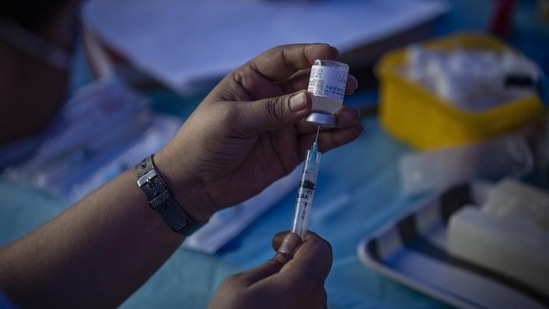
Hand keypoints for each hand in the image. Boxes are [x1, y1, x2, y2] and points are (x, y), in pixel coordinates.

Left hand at [157, 43, 362, 218]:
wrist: (194, 185)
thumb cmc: (202, 142)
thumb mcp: (232, 121)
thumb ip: (271, 111)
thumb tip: (309, 100)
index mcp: (251, 82)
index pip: (282, 61)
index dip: (307, 55)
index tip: (331, 54)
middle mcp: (271, 100)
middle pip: (306, 85)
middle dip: (329, 84)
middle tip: (348, 84)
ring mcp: (283, 126)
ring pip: (316, 114)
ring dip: (336, 112)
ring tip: (351, 114)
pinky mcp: (290, 151)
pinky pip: (318, 140)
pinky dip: (336, 136)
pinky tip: (352, 130)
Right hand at [207, 231, 332, 308]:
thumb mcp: (239, 285)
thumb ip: (272, 263)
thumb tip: (291, 244)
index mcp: (300, 286)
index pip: (321, 249)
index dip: (304, 239)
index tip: (282, 242)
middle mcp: (316, 305)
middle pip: (314, 274)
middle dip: (293, 268)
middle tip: (264, 276)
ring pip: (309, 296)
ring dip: (291, 292)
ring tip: (261, 305)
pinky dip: (290, 308)